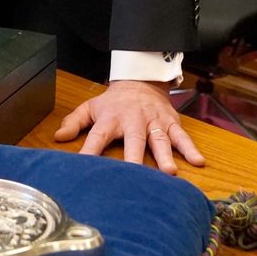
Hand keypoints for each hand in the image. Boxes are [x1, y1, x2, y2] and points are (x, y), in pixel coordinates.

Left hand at [54, 79, 204, 174]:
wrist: (140, 79)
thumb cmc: (113, 101)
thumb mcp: (90, 107)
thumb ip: (74, 122)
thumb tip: (58, 137)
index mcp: (111, 119)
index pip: (97, 137)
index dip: (89, 152)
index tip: (83, 168)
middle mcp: (133, 121)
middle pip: (134, 141)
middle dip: (135, 158)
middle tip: (135, 176)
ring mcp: (154, 121)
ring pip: (160, 140)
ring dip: (165, 156)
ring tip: (170, 172)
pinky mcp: (170, 121)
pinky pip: (181, 136)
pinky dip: (190, 148)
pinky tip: (198, 161)